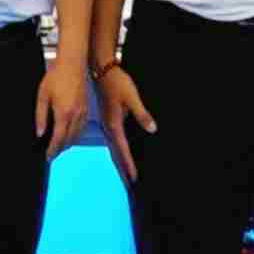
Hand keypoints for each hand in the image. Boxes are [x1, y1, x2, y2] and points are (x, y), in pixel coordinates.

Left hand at [35, 54, 89, 159]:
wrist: (72, 64)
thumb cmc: (56, 76)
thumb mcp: (42, 96)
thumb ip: (40, 116)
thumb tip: (39, 133)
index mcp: (64, 114)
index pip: (58, 139)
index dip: (53, 150)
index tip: (48, 156)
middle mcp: (75, 116)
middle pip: (69, 140)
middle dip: (60, 149)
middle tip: (52, 153)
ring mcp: (83, 113)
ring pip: (77, 136)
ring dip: (68, 143)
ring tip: (59, 146)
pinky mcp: (86, 109)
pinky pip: (82, 128)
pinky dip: (75, 135)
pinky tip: (69, 134)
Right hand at [97, 64, 155, 182]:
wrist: (101, 69)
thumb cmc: (117, 82)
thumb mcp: (132, 97)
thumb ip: (142, 114)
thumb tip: (152, 129)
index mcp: (113, 124)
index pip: (122, 150)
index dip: (128, 164)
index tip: (133, 178)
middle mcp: (108, 127)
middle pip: (115, 153)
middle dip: (122, 168)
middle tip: (128, 184)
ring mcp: (106, 123)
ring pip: (113, 147)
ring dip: (119, 161)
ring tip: (124, 173)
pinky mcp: (107, 119)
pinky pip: (112, 140)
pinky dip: (116, 150)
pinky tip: (119, 152)